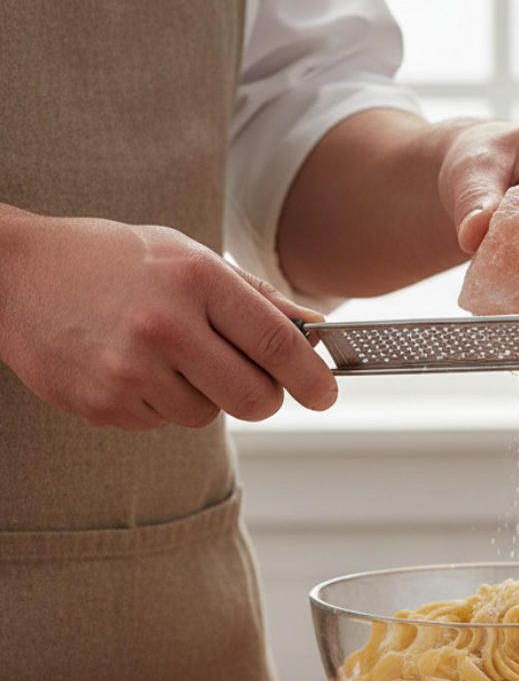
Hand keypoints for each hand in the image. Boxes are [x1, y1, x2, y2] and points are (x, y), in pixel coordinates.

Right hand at [0, 210, 338, 429]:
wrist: (14, 273)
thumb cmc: (115, 261)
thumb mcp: (190, 257)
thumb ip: (257, 296)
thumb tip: (315, 329)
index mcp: (197, 280)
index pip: (280, 344)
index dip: (314, 378)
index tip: (326, 394)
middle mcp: (165, 326)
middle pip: (254, 399)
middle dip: (265, 397)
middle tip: (255, 382)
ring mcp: (130, 369)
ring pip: (207, 415)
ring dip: (204, 395)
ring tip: (169, 355)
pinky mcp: (102, 404)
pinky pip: (162, 423)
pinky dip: (160, 403)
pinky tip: (134, 366)